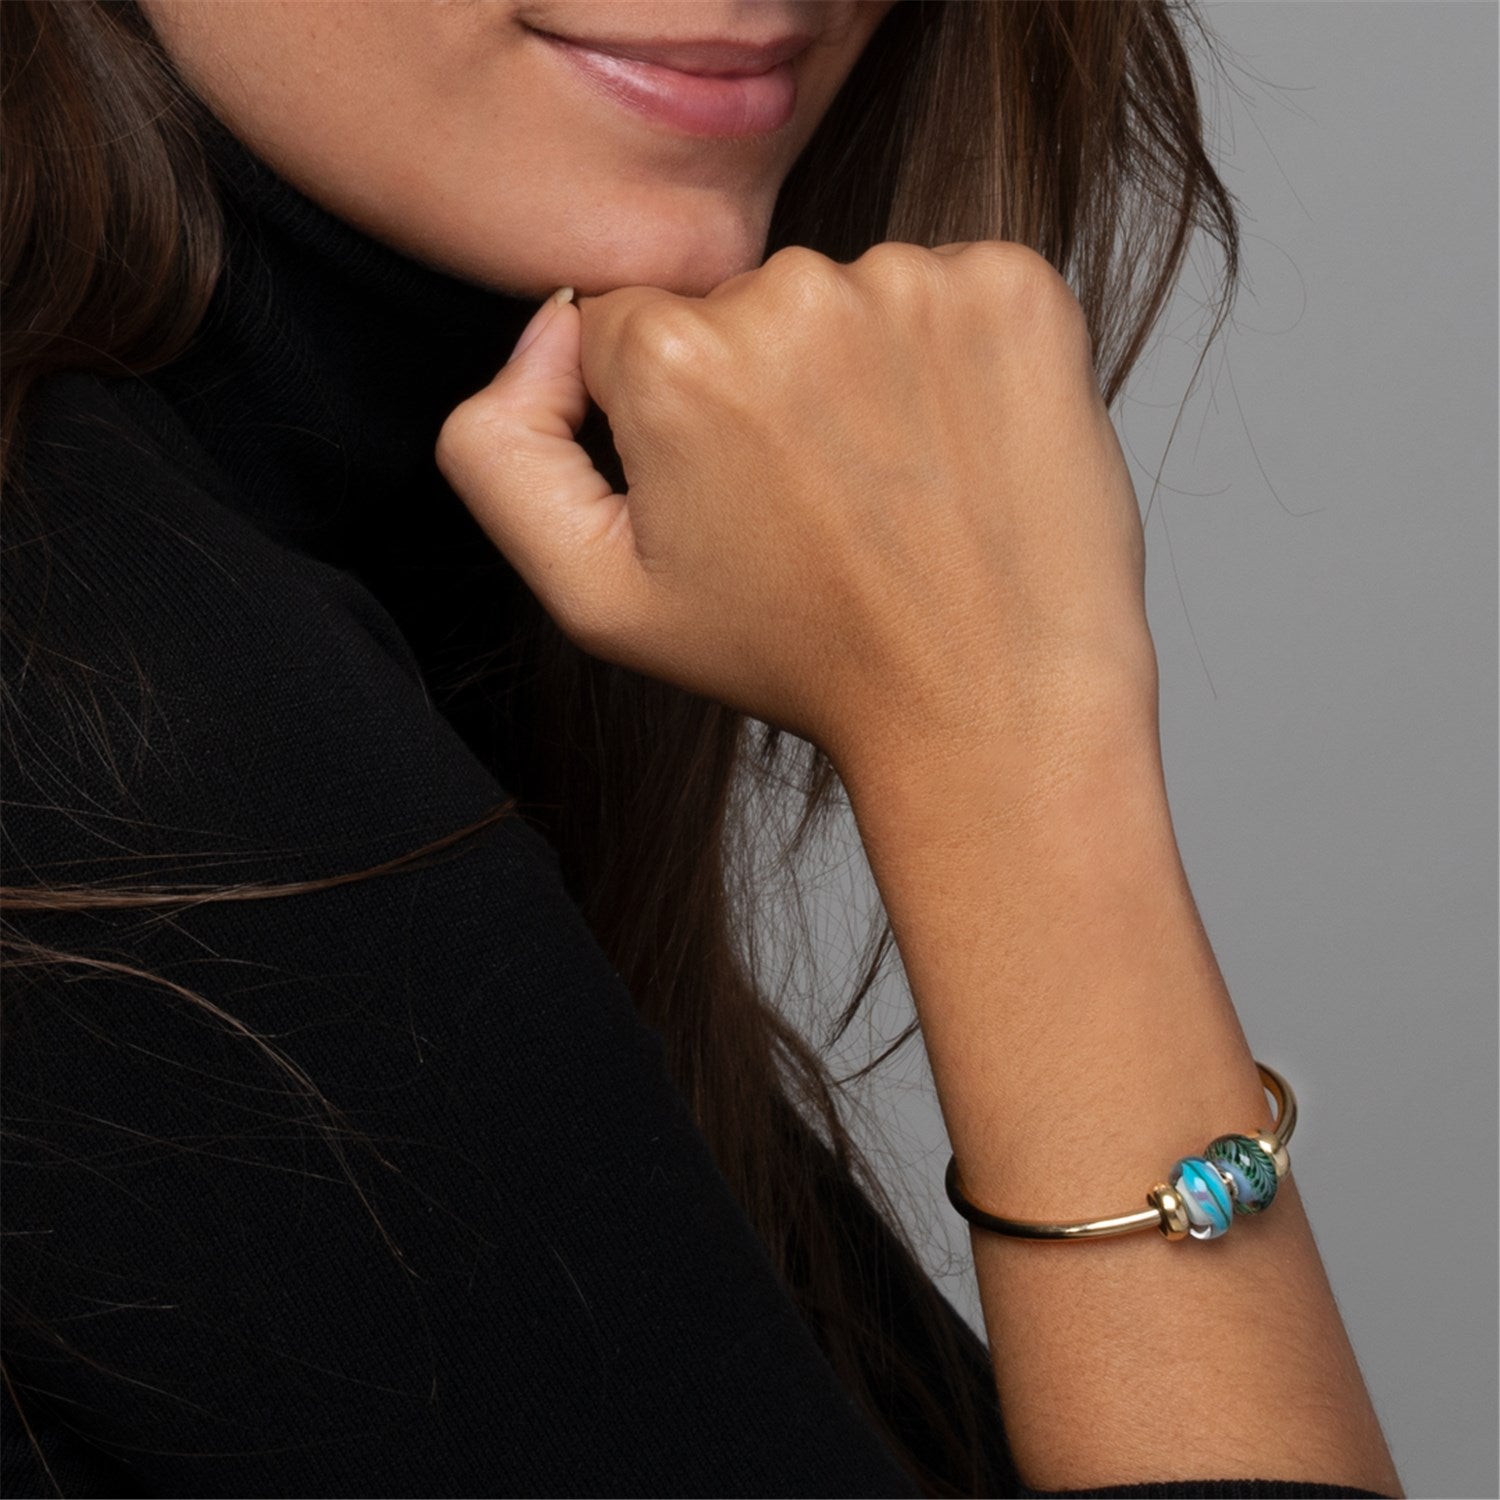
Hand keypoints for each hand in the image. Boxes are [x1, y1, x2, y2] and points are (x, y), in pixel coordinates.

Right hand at [435, 242, 1157, 780]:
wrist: (987, 701)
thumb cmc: (799, 658)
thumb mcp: (598, 597)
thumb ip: (500, 452)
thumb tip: (549, 324)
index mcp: (675, 359)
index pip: (630, 332)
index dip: (671, 424)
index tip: (735, 497)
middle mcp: (792, 291)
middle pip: (740, 305)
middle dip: (762, 389)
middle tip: (817, 506)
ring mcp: (916, 283)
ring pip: (845, 295)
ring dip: (858, 371)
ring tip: (891, 488)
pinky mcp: (1017, 291)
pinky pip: (950, 287)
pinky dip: (950, 356)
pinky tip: (956, 449)